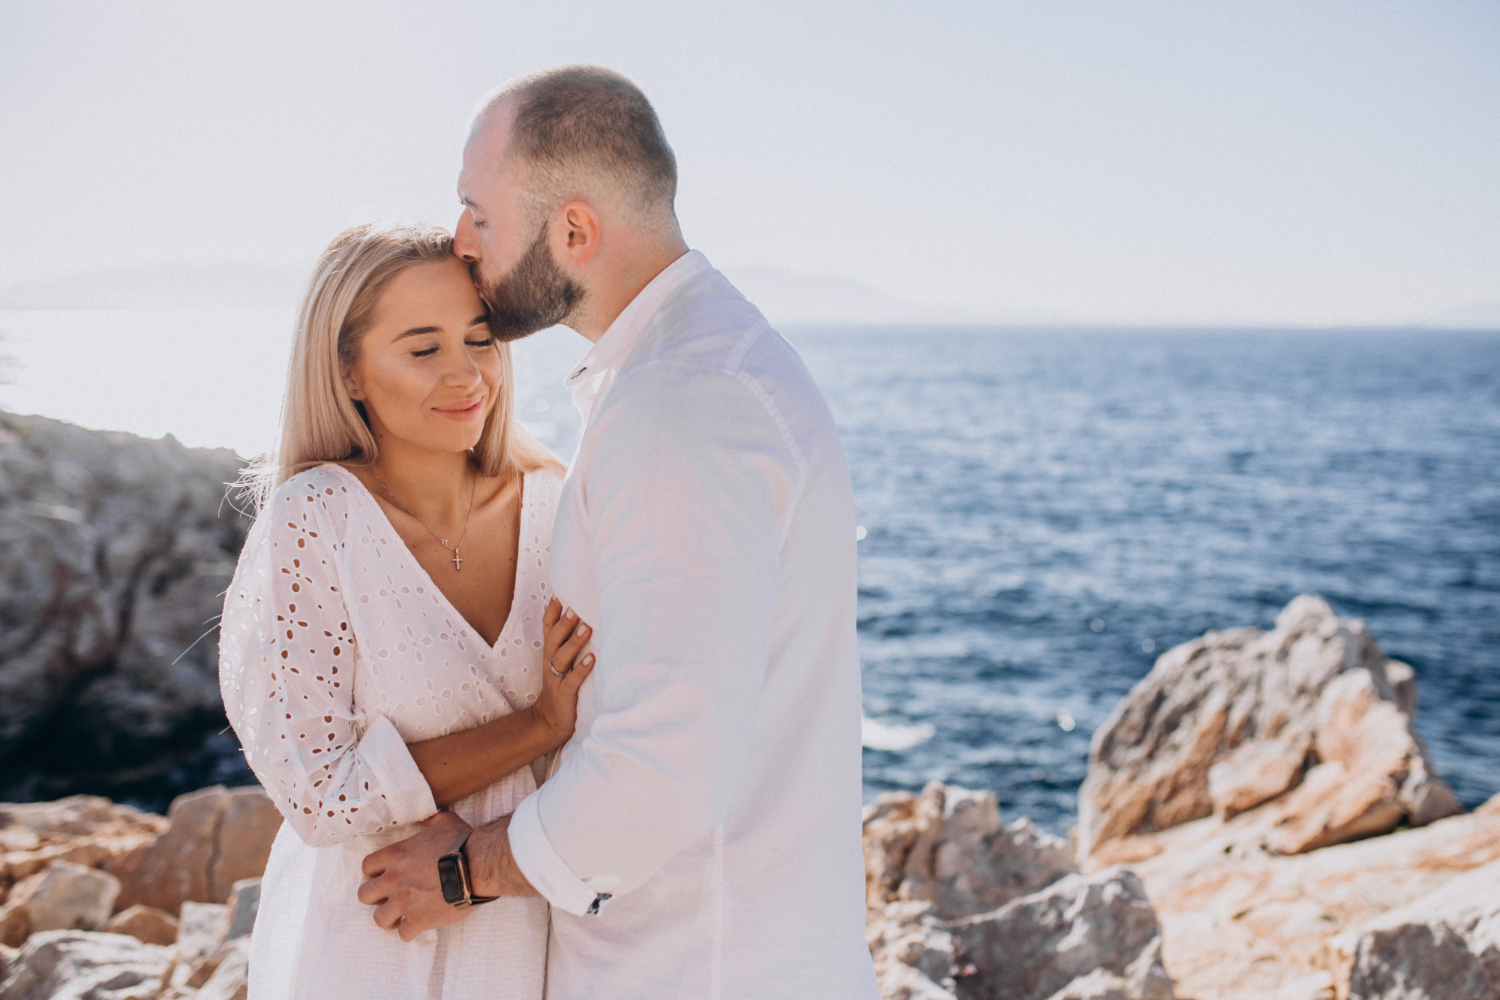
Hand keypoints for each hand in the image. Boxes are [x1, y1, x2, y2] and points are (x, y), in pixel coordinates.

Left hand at [358, 810, 473, 940]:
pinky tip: (418, 927)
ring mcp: (404, 901)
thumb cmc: (462, 842)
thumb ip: (430, 821)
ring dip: (390, 919)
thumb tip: (427, 818)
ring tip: (401, 917)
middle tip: (389, 898)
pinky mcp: (418, 919)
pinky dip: (410, 932)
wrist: (478, 865)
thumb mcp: (444, 821)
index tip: (383, 877)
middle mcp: (395, 878)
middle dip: (375, 898)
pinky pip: (403, 933)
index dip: (373, 874)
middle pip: (364, 895)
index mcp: (397, 855)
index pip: (367, 867)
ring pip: (379, 919)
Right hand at [532, 598, 595, 743]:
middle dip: (564, 622)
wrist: (550, 721)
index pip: (548, 627)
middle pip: (554, 638)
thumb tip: (587, 618)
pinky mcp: (564, 694)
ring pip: (562, 657)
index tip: (560, 592)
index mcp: (551, 653)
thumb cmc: (562, 686)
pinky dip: (581, 669)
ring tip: (586, 628)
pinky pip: (572, 681)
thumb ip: (569, 643)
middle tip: (575, 607)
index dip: (552, 611)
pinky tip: (592, 659)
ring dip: (574, 642)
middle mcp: (551, 663)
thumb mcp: (562, 663)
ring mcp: (556, 679)